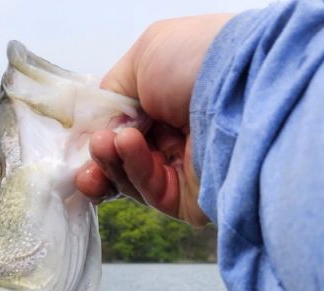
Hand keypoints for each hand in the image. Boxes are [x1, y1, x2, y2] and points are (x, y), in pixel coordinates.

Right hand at [76, 15, 232, 226]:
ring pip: (132, 178)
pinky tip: (127, 146)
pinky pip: (150, 192)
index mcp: (170, 101)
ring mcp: (185, 169)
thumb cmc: (196, 59)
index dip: (100, 135)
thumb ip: (111, 96)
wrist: (240, 87)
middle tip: (91, 149)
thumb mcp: (143, 58)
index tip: (82, 139)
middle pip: (124, 159)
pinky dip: (133, 170)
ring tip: (105, 144)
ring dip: (113, 161)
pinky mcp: (189, 199)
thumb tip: (96, 130)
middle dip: (100, 157)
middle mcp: (179, 136)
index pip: (126, 128)